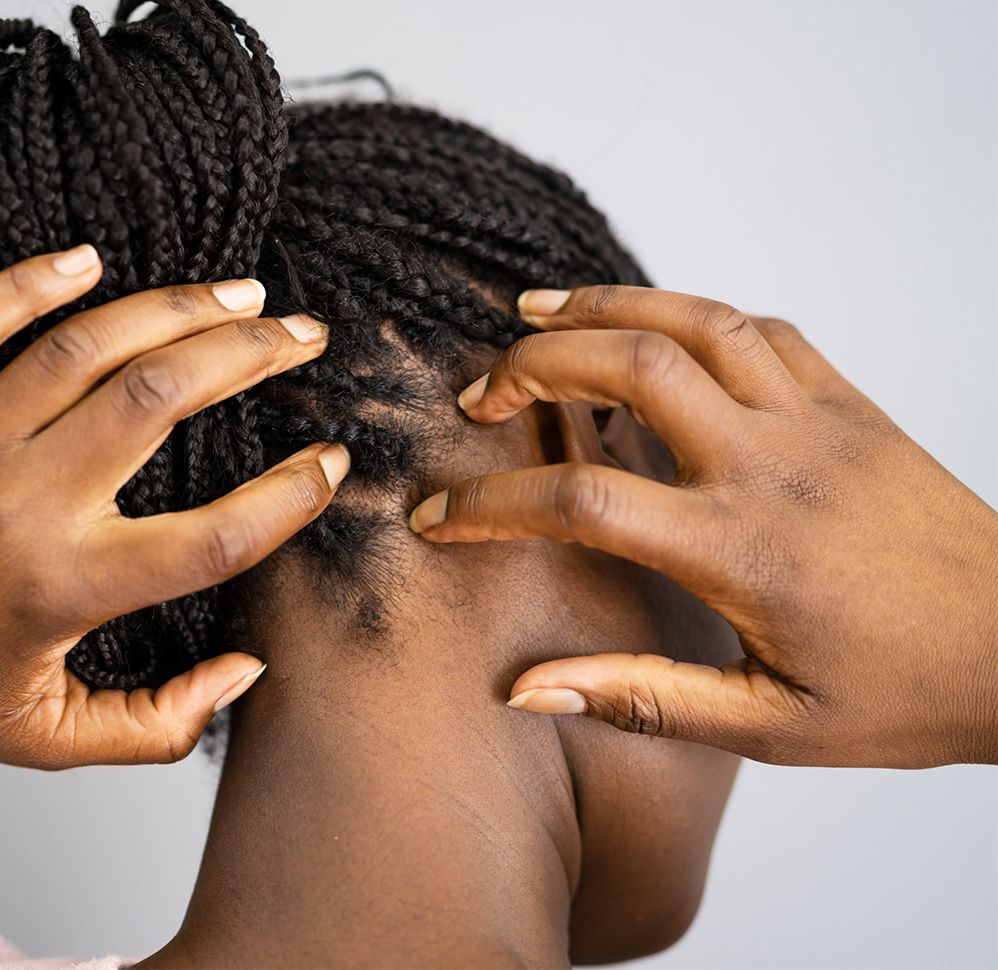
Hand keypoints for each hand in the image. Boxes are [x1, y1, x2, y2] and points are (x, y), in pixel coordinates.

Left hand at [0, 245, 346, 767]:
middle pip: (160, 402)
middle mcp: (20, 507)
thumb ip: (159, 726)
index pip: (211, 538)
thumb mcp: (48, 739)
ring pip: (84, 349)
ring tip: (238, 293)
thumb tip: (247, 671)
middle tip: (302, 335)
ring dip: (174, 309)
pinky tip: (90, 258)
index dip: (288, 498)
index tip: (329, 462)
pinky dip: (28, 280)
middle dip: (250, 356)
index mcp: (64, 590)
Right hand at [409, 285, 996, 767]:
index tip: (437, 516)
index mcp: (739, 550)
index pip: (581, 500)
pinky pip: (760, 327)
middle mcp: (769, 465)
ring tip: (533, 312)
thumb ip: (641, 701)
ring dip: (602, 307)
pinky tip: (651, 327)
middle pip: (628, 367)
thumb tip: (525, 689)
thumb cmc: (905, 694)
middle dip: (533, 364)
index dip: (491, 504)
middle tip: (479, 392)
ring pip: (692, 322)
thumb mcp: (769, 727)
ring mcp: (814, 420)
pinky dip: (689, 312)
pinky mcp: (849, 402)